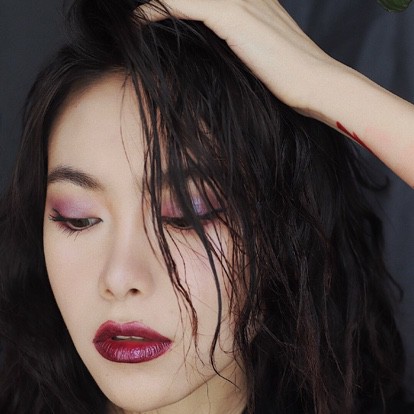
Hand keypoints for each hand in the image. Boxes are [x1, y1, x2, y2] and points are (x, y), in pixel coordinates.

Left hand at [138, 0, 340, 114]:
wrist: (316, 84)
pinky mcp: (232, 15)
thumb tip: (215, 61)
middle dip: (165, 1)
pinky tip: (137, 22)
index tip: (154, 16)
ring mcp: (240, 1)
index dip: (178, 4)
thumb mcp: (260, 58)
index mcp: (252, 1)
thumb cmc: (290, 80)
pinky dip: (156, 11)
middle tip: (138, 14)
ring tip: (134, 18)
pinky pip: (182, 4)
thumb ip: (239, 48)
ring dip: (157, 3)